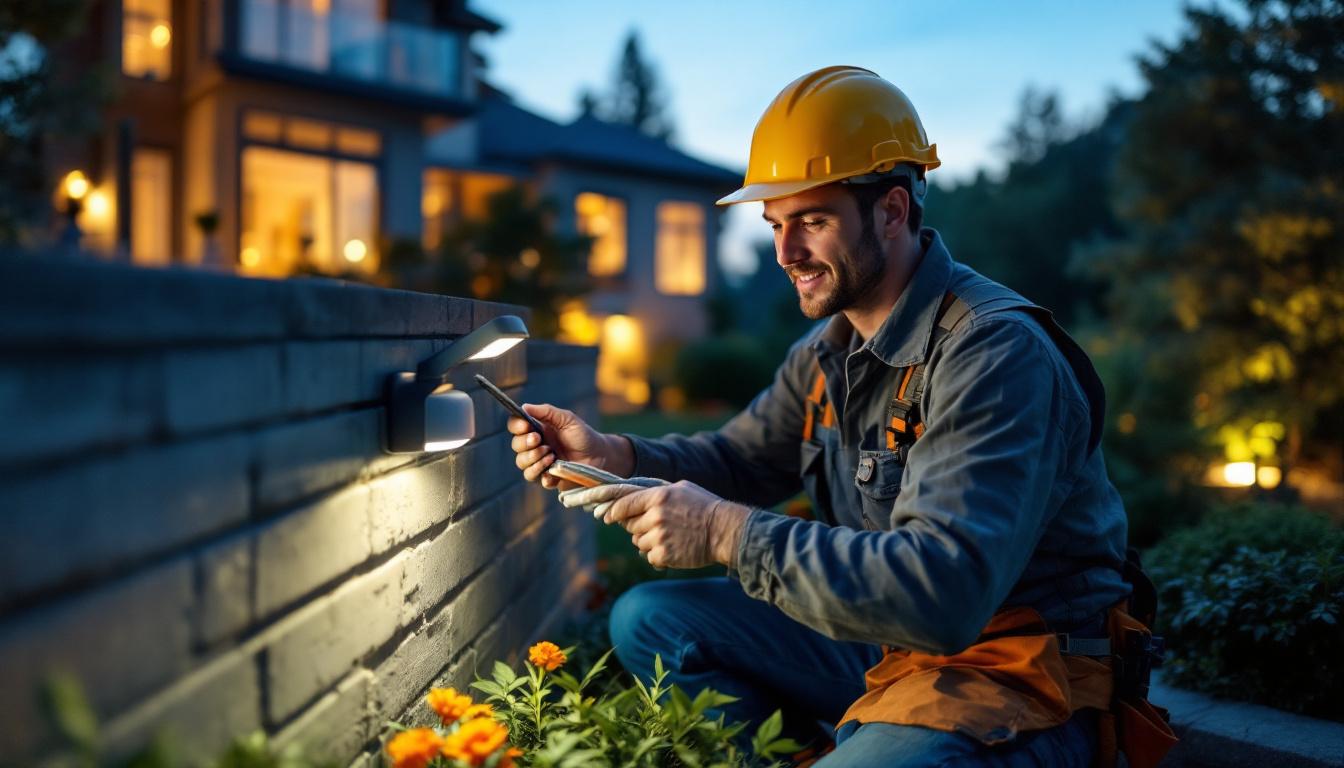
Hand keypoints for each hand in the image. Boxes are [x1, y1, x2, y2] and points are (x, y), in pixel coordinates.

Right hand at [508, 403, 633, 489]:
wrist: (599, 456)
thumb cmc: (583, 435)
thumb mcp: (566, 419)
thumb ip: (546, 412)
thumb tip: (524, 407)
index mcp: (537, 429)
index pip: (516, 426)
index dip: (517, 426)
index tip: (526, 426)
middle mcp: (535, 446)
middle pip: (516, 445)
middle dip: (525, 443)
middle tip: (540, 440)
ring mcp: (539, 462)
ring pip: (521, 463)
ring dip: (533, 458)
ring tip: (550, 455)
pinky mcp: (546, 477)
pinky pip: (532, 477)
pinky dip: (540, 472)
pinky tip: (552, 468)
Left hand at [563, 481, 748, 568]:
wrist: (724, 531)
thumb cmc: (704, 507)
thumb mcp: (681, 489)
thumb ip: (655, 493)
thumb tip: (633, 497)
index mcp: (658, 497)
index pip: (624, 504)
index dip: (613, 512)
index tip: (607, 517)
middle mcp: (655, 516)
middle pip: (630, 526)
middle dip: (639, 527)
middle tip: (658, 527)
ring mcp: (658, 537)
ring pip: (638, 542)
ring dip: (649, 542)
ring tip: (670, 537)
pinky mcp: (664, 555)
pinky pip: (649, 556)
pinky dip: (658, 555)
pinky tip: (674, 548)